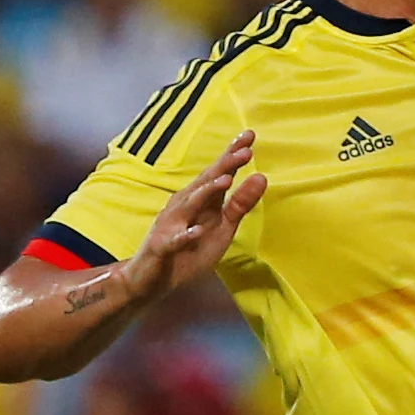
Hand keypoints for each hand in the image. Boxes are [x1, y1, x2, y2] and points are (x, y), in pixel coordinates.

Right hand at [129, 131, 265, 294]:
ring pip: (189, 205)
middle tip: (245, 150)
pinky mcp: (162, 247)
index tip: (250, 135)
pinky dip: (184, 236)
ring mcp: (171, 224)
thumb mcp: (222, 227)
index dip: (233, 155)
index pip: (218, 173)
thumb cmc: (189, 248)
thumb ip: (240, 204)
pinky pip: (174, 241)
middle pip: (205, 182)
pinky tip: (196, 232)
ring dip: (206, 192)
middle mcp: (184, 205)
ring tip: (226, 180)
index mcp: (201, 199)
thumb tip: (262, 177)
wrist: (152, 279)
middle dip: (225, 165)